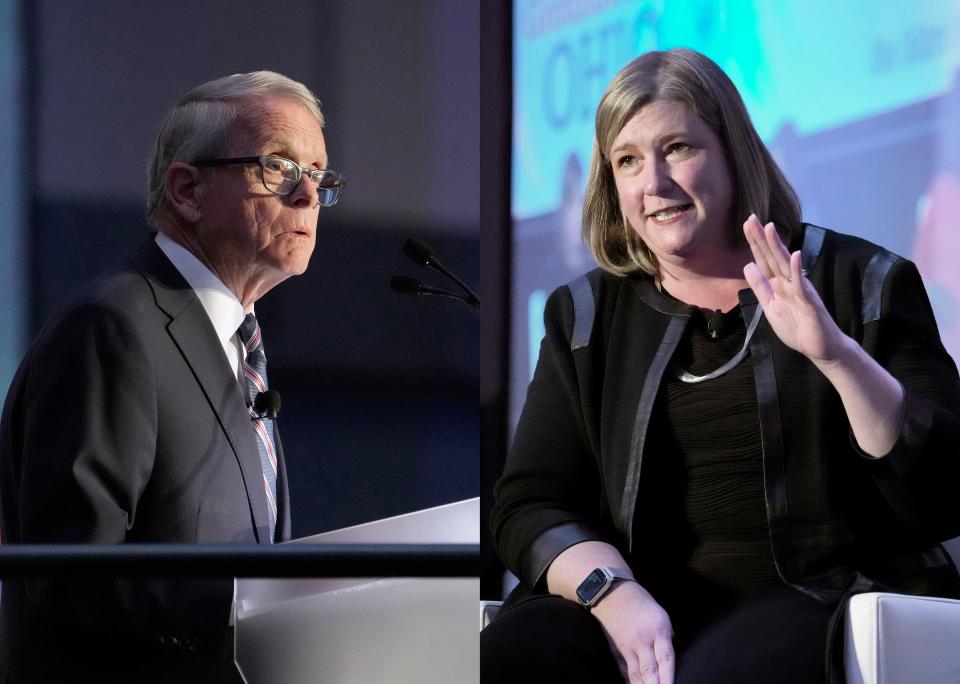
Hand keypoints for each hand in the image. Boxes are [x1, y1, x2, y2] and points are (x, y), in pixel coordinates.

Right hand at [591, 581, 674, 683]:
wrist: (611, 592)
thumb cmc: (640, 601)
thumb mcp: (661, 615)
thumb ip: (667, 637)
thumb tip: (669, 657)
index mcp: (658, 631)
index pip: (665, 659)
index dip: (669, 678)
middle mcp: (642, 641)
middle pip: (650, 671)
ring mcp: (627, 647)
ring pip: (636, 674)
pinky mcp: (616, 650)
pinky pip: (625, 670)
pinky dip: (630, 682)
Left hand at [742, 214, 844, 363]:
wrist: (819, 347)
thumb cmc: (797, 327)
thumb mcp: (771, 307)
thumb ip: (761, 287)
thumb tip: (748, 266)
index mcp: (778, 284)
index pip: (764, 260)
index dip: (755, 243)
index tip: (747, 224)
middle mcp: (789, 282)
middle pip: (772, 257)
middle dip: (761, 239)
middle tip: (751, 218)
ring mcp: (800, 289)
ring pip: (785, 265)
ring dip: (777, 246)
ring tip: (769, 228)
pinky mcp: (809, 301)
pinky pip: (801, 284)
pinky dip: (797, 269)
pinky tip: (794, 255)